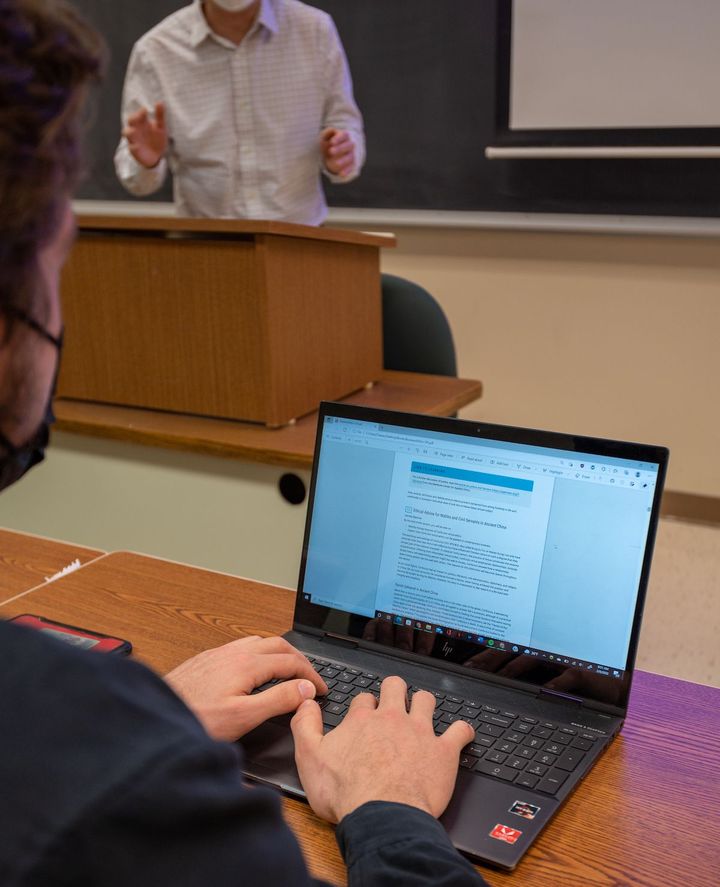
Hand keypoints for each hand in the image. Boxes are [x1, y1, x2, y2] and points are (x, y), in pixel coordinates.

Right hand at [123, 101, 167, 168]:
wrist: (156, 155)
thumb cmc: (157, 138)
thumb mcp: (161, 127)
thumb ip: (160, 115)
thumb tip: (160, 102)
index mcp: (142, 122)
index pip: (138, 115)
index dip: (140, 112)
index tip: (145, 110)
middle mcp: (136, 129)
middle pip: (130, 122)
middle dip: (133, 119)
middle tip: (138, 117)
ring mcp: (134, 140)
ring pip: (127, 134)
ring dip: (129, 132)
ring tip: (133, 132)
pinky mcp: (135, 151)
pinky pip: (131, 148)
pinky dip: (133, 147)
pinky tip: (137, 146)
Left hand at [165, 635, 327, 741]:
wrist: (155, 719)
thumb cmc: (195, 721)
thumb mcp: (243, 717)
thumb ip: (278, 700)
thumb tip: (306, 689)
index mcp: (247, 663)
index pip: (291, 662)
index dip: (311, 676)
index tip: (322, 690)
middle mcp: (233, 652)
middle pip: (278, 645)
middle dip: (299, 660)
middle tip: (311, 678)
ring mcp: (218, 654)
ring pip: (259, 643)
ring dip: (279, 653)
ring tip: (288, 670)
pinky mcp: (206, 660)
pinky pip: (241, 647)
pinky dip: (259, 654)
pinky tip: (253, 670)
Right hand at [291, 675, 473, 822]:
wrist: (381, 816)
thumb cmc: (346, 793)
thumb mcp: (309, 758)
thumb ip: (305, 726)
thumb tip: (304, 704)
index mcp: (362, 720)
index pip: (365, 698)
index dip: (365, 705)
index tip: (366, 713)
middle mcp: (392, 719)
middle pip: (397, 687)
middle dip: (396, 690)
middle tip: (395, 701)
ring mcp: (420, 732)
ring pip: (426, 701)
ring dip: (425, 703)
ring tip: (423, 711)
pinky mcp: (443, 752)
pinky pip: (460, 731)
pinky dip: (462, 731)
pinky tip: (462, 734)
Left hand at [320, 127, 355, 177]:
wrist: (336, 151)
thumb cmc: (330, 141)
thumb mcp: (327, 135)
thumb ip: (328, 133)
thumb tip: (332, 131)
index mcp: (345, 136)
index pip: (344, 135)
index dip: (338, 138)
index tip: (332, 142)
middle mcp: (350, 145)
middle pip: (348, 146)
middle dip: (340, 148)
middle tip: (331, 151)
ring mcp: (351, 155)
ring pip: (350, 157)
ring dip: (343, 160)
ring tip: (336, 163)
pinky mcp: (351, 164)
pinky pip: (350, 168)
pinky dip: (346, 171)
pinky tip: (341, 174)